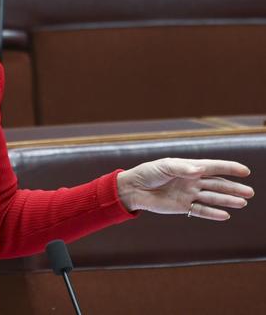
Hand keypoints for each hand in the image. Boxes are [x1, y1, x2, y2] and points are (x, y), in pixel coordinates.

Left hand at [117, 158, 253, 220]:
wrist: (134, 188)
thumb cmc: (149, 173)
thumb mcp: (164, 167)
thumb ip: (183, 168)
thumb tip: (200, 170)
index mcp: (189, 168)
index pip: (213, 167)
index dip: (229, 168)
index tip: (245, 171)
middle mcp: (192, 181)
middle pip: (217, 184)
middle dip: (233, 188)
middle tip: (249, 192)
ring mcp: (188, 194)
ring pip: (212, 197)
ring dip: (227, 200)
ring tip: (242, 203)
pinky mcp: (182, 207)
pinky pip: (200, 210)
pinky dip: (212, 213)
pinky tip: (225, 215)